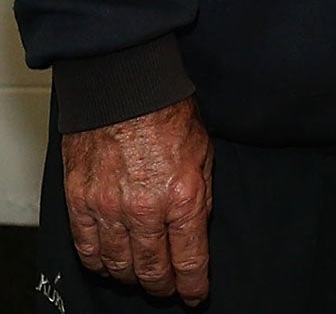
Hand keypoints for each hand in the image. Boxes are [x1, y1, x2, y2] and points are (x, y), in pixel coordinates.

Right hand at [61, 97, 212, 303]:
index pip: (190, 258)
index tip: (195, 294)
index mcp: (184, 195)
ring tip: (141, 278)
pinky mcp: (81, 202)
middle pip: (153, 268)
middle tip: (168, 290)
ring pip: (119, 264)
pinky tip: (109, 265)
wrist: (125, 91)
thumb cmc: (168, 115)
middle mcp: (146, 208)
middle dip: (163, 285)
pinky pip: (88, 248)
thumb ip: (201, 196)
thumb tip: (196, 231)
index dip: (193, 284)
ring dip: (132, 277)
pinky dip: (99, 263)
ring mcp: (109, 208)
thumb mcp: (204, 154)